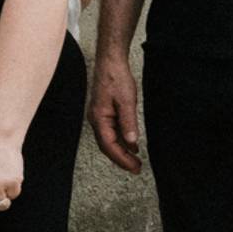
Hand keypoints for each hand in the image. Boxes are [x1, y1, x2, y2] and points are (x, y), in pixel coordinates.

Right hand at [88, 47, 144, 174]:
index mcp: (99, 119)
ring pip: (108, 140)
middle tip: (136, 169)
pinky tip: (131, 144)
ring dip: (121, 151)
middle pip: (107, 146)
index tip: (134, 167)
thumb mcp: (127, 101)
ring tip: (135, 160)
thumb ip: (129, 122)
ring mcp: (99, 116)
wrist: (110, 62)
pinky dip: (120, 141)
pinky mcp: (104, 113)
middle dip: (121, 159)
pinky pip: (110, 132)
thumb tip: (132, 142)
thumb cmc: (116, 79)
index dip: (122, 159)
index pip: (109, 145)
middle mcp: (96, 120)